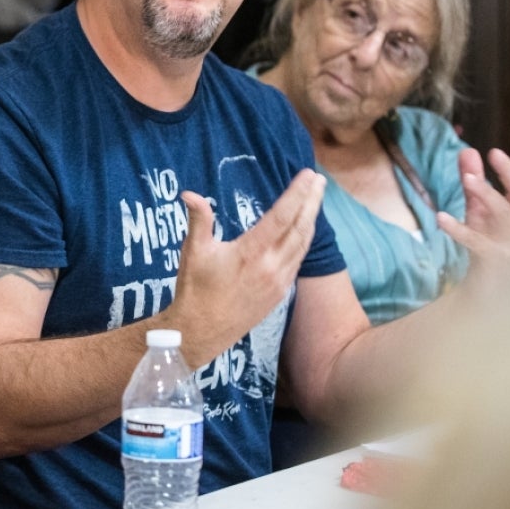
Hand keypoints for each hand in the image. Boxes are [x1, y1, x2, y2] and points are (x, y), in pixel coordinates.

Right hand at [167, 168, 326, 365]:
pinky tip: (305, 230)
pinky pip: (298, 260)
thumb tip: (189, 193)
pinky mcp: (280, 293)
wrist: (200, 332)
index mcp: (250, 253)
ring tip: (316, 198)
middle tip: (320, 179)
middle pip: (299, 228)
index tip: (308, 175)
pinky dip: (305, 240)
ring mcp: (279, 281)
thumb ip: (199, 219)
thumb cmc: (195, 290)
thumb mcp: (193, 251)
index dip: (297, 194)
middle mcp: (270, 267)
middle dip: (312, 201)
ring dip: (311, 219)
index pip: (281, 217)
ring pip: (303, 244)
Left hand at [437, 129, 509, 301]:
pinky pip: (476, 242)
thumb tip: (467, 149)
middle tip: (493, 152)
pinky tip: (441, 218)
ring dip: (487, 194)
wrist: (495, 295)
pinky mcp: (494, 261)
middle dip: (509, 172)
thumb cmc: (489, 247)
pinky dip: (458, 229)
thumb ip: (473, 182)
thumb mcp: (480, 212)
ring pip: (504, 214)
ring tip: (468, 179)